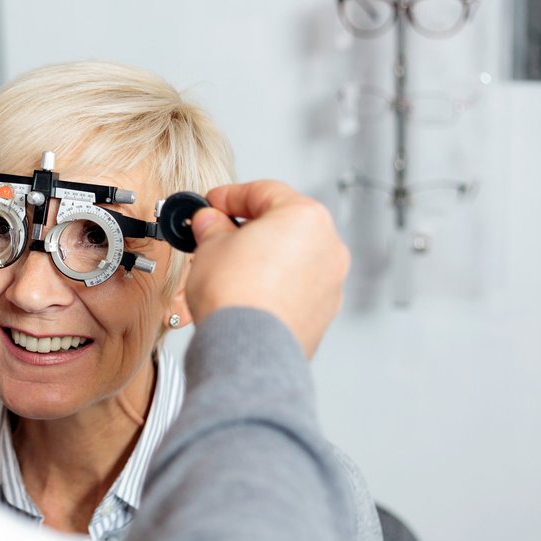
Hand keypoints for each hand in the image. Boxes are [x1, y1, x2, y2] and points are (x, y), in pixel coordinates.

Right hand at [183, 180, 349, 358]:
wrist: (249, 348)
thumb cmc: (237, 296)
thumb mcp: (210, 246)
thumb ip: (212, 227)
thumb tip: (210, 222)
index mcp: (306, 217)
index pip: (263, 191)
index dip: (229, 196)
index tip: (210, 204)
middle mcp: (328, 246)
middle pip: (284, 223)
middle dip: (248, 227)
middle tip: (216, 234)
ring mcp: (330, 282)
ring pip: (293, 257)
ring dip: (263, 257)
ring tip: (229, 267)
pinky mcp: (323, 312)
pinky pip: (296, 286)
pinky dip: (274, 284)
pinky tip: (247, 292)